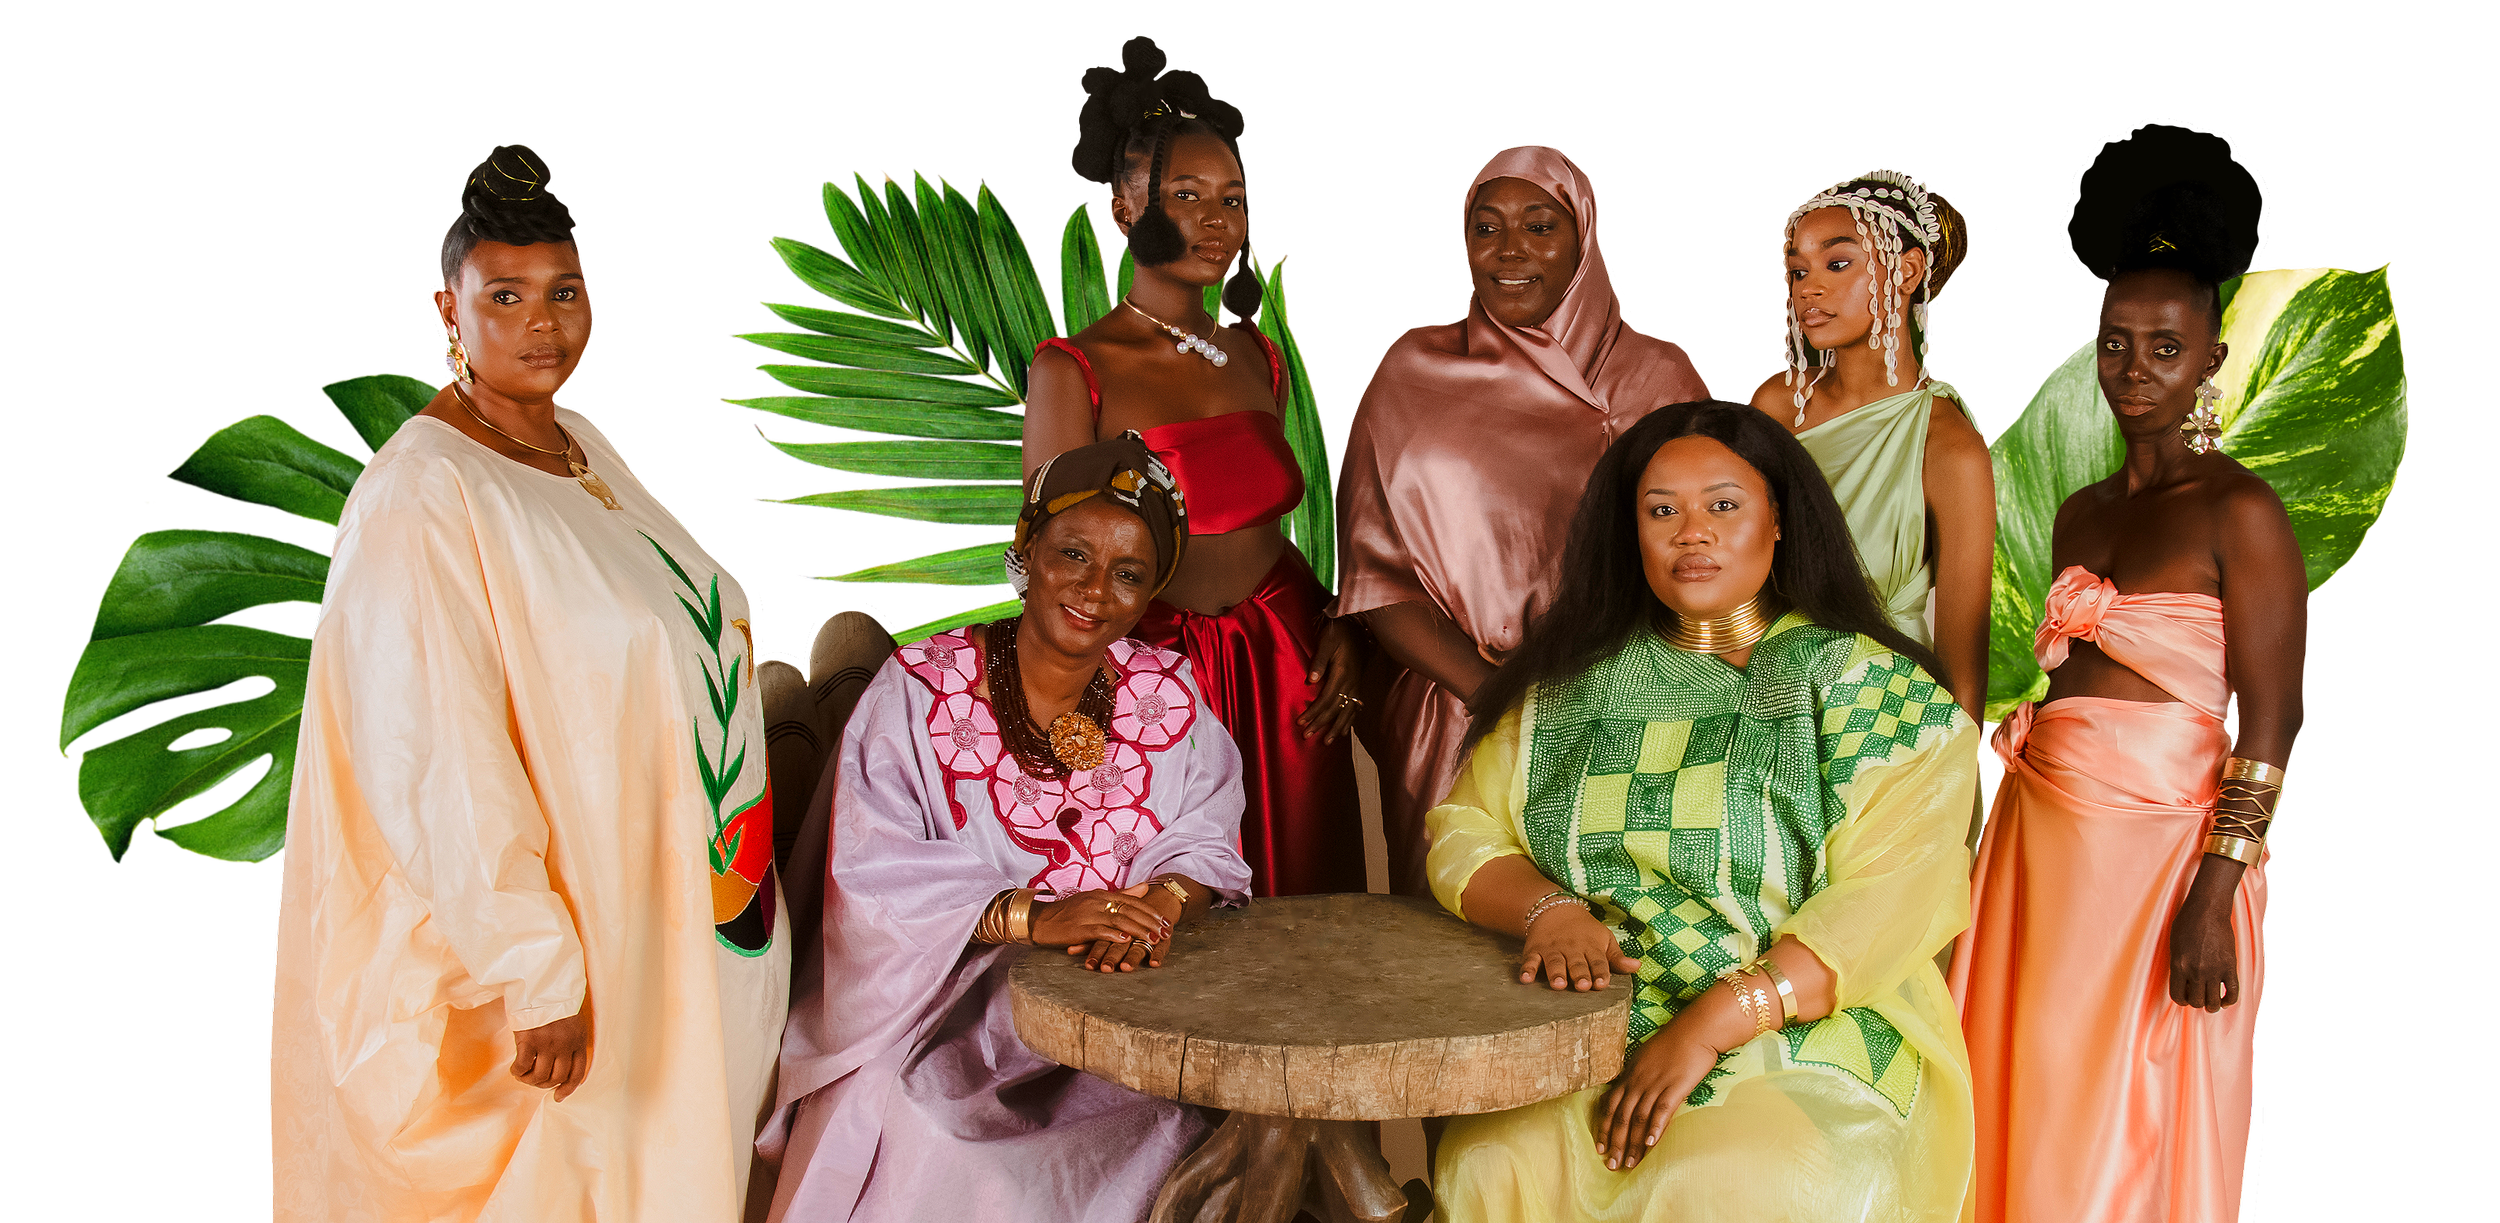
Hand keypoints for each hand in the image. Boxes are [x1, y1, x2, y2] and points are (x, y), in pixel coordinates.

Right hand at [511, 1011, 592, 1101]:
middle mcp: (565, 1045)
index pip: (577, 1073)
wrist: (541, 985)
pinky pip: (522, 1067)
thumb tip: (560, 1064)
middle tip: (535, 1080)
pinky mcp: (528, 1041)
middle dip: (545, 1084)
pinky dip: (517, 1073)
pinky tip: (515, 1069)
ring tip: (524, 1075)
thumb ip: (570, 1041)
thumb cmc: (555, 1002)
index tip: (558, 1097)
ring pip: (540, 1077)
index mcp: (578, 1040)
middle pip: (557, 1078)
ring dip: (530, 1080)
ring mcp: (547, 1044)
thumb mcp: (572, 1021)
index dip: (568, 1089)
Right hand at [1035, 885, 1171, 969]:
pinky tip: (1126, 941)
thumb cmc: (1069, 913)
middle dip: (1151, 922)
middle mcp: (1097, 901)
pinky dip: (1113, 935)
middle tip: (1167, 932)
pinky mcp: (1079, 927)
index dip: (1151, 912)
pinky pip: (1099, 930)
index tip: (1167, 922)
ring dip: (1138, 930)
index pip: (1133, 901)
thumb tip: (1145, 887)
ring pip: (1119, 920)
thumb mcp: (1096, 900)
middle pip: (1130, 910)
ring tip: (1153, 939)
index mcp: (1102, 894)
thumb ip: (1121, 895)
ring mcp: (1088, 913)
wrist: (1041, 920)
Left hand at [1295, 618, 1363, 742]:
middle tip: (1307, 735)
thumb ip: (1320, 661)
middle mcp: (1351, 682)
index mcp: (1343, 673)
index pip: (1326, 699)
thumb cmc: (1338, 632)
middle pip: (1335, 708)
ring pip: (1347, 711)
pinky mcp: (1358, 684)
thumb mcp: (1326, 641)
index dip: (1314, 712)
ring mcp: (1357, 685)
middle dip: (1321, 723)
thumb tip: (1311, 680)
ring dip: (1336, 727)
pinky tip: (1344, 731)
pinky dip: (1349, 720)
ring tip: (1327, 742)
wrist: (1357, 626)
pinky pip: (1355, 707)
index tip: (1301, 722)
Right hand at [1519, 905, 1640, 991]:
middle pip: (1577, 963)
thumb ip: (1617, 957)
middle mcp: (1572, 949)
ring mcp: (1553, 949)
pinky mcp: (1535, 950)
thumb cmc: (1585, 930)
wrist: (1555, 909)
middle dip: (1580, 974)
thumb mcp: (1604, 939)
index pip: (1598, 962)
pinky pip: (1530, 960)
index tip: (1602, 984)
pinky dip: (1527, 969)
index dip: (1600, 973)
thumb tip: (1637, 967)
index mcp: (1591, 947)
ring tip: (1558, 985)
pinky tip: (1526, 979)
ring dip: (1556, 973)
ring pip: (1555, 962)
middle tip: (1582, 986)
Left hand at [1597, 1026, 1722, 1170]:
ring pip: (1639, 1119)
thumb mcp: (1645, 1057)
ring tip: (1630, 1164)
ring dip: (1633, 1144)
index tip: (1599, 1146)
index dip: (1603, 1128)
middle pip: (1622, 1117)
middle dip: (1615, 1143)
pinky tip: (1651, 1145)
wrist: (1696, 1029)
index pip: (1610, 1106)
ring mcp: (1655, 1084)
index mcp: (1629, 1074)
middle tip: (1611, 1165)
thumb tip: (1628, 1089)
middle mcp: (1638, 1081)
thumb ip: (1635, 1075)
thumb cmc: (1673, 1042)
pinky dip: (1655, 1129)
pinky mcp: (1675, 1087)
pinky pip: (1662, 1111)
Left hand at [2168, 889, 2239, 1011]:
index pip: (2177, 996)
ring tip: (2212, 1003)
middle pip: (2196, 1002)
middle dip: (2196, 1003)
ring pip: (2213, 1002)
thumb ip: (2178, 964)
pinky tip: (2226, 1001)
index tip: (2185, 999)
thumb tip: (2183, 982)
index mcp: (2178, 966)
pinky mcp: (2230, 966)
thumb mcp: (2174, 945)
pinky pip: (2232, 992)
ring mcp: (2214, 970)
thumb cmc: (2187, 922)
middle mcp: (2196, 971)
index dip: (2181, 1001)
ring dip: (2212, 1006)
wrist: (2208, 909)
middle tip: (2199, 998)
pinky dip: (2230, 1001)